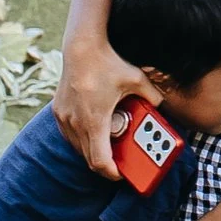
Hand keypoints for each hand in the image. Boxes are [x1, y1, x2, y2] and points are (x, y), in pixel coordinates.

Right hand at [54, 34, 157, 179]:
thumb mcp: (137, 80)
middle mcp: (76, 122)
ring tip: (109, 145)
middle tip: (120, 162)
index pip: (100, 161)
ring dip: (93, 151)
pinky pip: (70, 136)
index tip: (122, 174)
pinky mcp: (59, 112)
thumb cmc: (108, 63)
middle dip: (106, 163)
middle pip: (89, 158)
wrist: (82, 46)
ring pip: (78, 148)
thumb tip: (161, 107)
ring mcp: (64, 118)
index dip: (112, 173)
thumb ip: (152, 97)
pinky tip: (94, 132)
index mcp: (95, 120)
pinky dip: (82, 140)